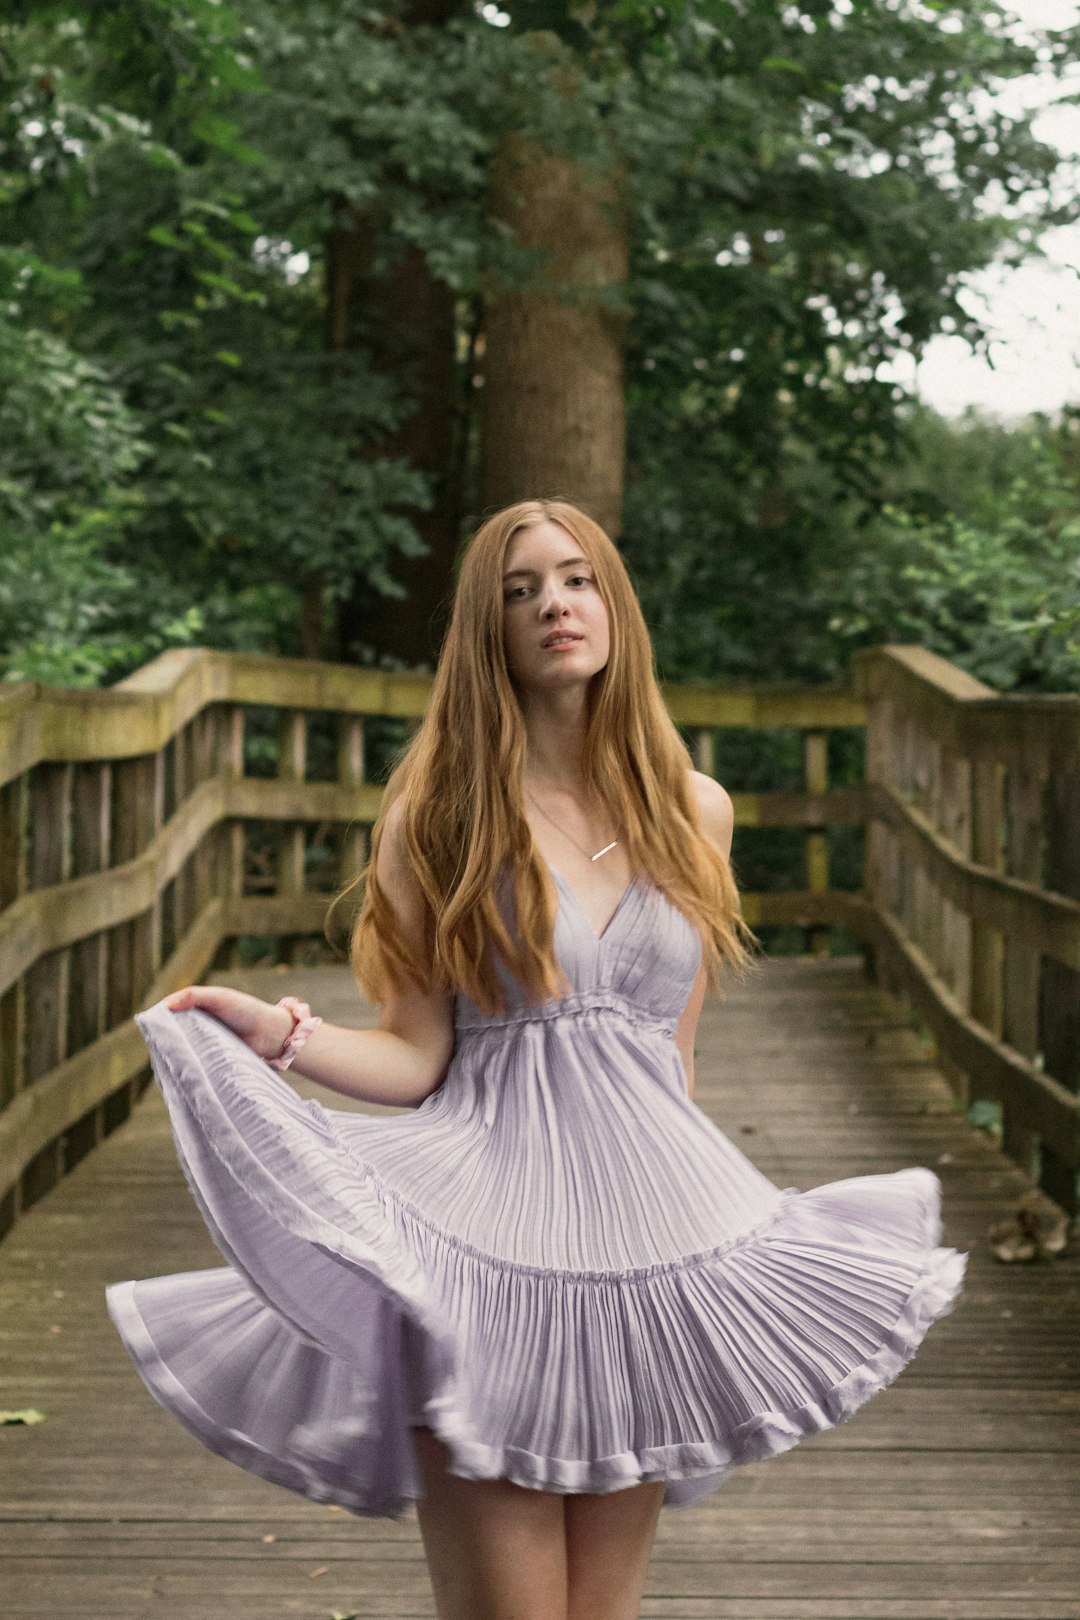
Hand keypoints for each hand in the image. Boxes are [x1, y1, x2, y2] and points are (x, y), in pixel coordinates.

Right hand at [163, 985, 293, 1062]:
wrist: (271, 1035)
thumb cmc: (246, 1011)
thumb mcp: (219, 998)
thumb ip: (194, 996)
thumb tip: (166, 1005)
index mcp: (197, 1009)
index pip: (170, 1013)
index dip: (160, 1020)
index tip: (149, 1028)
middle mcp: (198, 1026)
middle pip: (174, 1033)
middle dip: (165, 1039)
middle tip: (156, 1047)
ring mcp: (204, 1044)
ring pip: (183, 1049)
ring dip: (176, 1054)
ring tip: (167, 1060)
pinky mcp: (211, 1061)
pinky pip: (195, 1063)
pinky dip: (188, 1065)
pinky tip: (180, 1070)